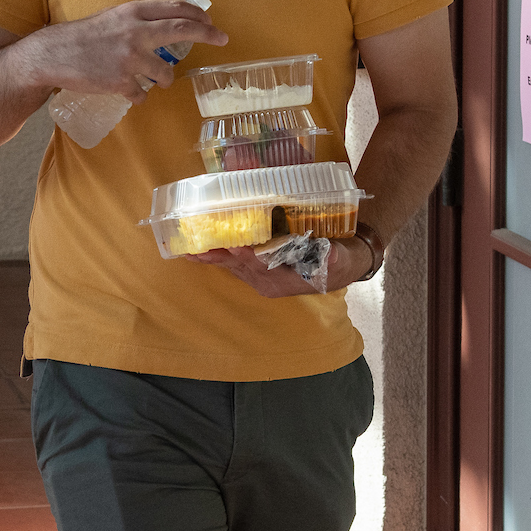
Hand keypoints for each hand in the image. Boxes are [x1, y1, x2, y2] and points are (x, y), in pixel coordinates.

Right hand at [26, 0, 226, 95]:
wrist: (52, 55)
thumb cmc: (83, 36)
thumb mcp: (112, 17)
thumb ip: (138, 20)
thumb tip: (168, 22)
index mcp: (133, 12)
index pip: (176, 8)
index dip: (199, 15)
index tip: (212, 23)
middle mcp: (135, 32)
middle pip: (183, 29)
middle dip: (208, 34)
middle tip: (223, 39)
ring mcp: (129, 58)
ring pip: (166, 72)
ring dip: (167, 79)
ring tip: (159, 81)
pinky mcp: (120, 81)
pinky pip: (142, 93)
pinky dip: (141, 96)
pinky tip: (133, 94)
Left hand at [187, 235, 372, 297]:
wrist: (340, 268)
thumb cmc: (338, 260)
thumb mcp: (340, 259)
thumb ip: (333, 258)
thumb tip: (331, 256)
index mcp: (286, 280)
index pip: (262, 266)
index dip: (247, 256)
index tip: (233, 246)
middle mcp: (269, 283)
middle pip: (240, 268)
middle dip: (219, 257)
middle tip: (196, 249)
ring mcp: (261, 280)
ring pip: (234, 267)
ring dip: (213, 258)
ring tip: (190, 250)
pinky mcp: (257, 273)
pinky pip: (235, 266)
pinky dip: (220, 257)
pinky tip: (201, 251)